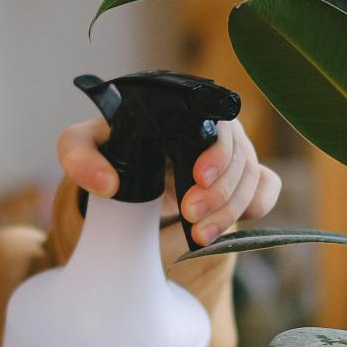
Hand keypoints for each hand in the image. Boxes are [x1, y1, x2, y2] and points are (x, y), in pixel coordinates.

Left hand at [57, 116, 280, 243]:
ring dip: (231, 210)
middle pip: (240, 156)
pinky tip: (233, 225)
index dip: (216, 155)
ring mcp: (232, 153)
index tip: (198, 180)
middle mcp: (215, 127)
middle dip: (220, 193)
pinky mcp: (240, 178)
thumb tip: (107, 184)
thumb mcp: (82, 146)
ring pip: (252, 177)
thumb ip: (80, 157)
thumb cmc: (108, 148)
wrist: (127, 166)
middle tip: (190, 216)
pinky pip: (266, 187)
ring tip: (202, 235)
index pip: (218, 125)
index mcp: (185, 111)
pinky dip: (257, 206)